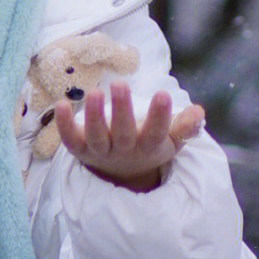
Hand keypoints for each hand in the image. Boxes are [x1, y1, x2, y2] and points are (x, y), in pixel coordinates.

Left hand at [54, 81, 204, 192]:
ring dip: (94, 116)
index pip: (157, 133)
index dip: (161, 117)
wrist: (122, 173)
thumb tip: (198, 112)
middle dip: (122, 110)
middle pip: (123, 133)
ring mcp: (101, 151)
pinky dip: (64, 125)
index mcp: (149, 146)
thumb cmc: (149, 145)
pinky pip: (70, 140)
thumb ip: (183, 126)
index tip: (164, 94)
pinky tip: (60, 104)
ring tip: (94, 92)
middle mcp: (124, 150)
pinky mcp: (80, 149)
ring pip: (97, 137)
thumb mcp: (170, 139)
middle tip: (121, 84)